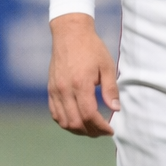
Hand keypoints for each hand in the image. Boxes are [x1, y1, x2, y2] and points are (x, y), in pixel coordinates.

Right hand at [48, 14, 118, 136]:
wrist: (70, 34)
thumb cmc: (91, 48)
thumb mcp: (107, 66)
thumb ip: (110, 89)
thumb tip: (115, 109)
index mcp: (80, 84)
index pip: (89, 115)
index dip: (100, 127)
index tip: (110, 130)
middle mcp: (65, 89)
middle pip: (76, 122)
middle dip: (91, 132)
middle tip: (102, 131)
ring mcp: (55, 90)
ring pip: (63, 121)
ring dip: (77, 130)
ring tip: (90, 129)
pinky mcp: (50, 89)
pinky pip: (55, 113)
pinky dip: (65, 122)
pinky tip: (76, 121)